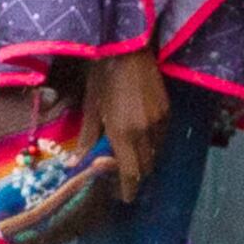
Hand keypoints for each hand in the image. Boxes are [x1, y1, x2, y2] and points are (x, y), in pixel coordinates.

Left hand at [83, 48, 169, 201]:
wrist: (128, 46)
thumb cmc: (102, 74)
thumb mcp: (91, 105)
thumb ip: (87, 136)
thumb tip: (75, 163)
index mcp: (122, 132)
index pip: (130, 171)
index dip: (128, 188)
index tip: (125, 198)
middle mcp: (144, 131)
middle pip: (145, 166)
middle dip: (136, 174)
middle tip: (123, 176)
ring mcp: (159, 120)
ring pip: (155, 151)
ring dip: (145, 158)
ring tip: (132, 155)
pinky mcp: (167, 109)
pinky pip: (162, 135)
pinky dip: (153, 141)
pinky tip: (142, 135)